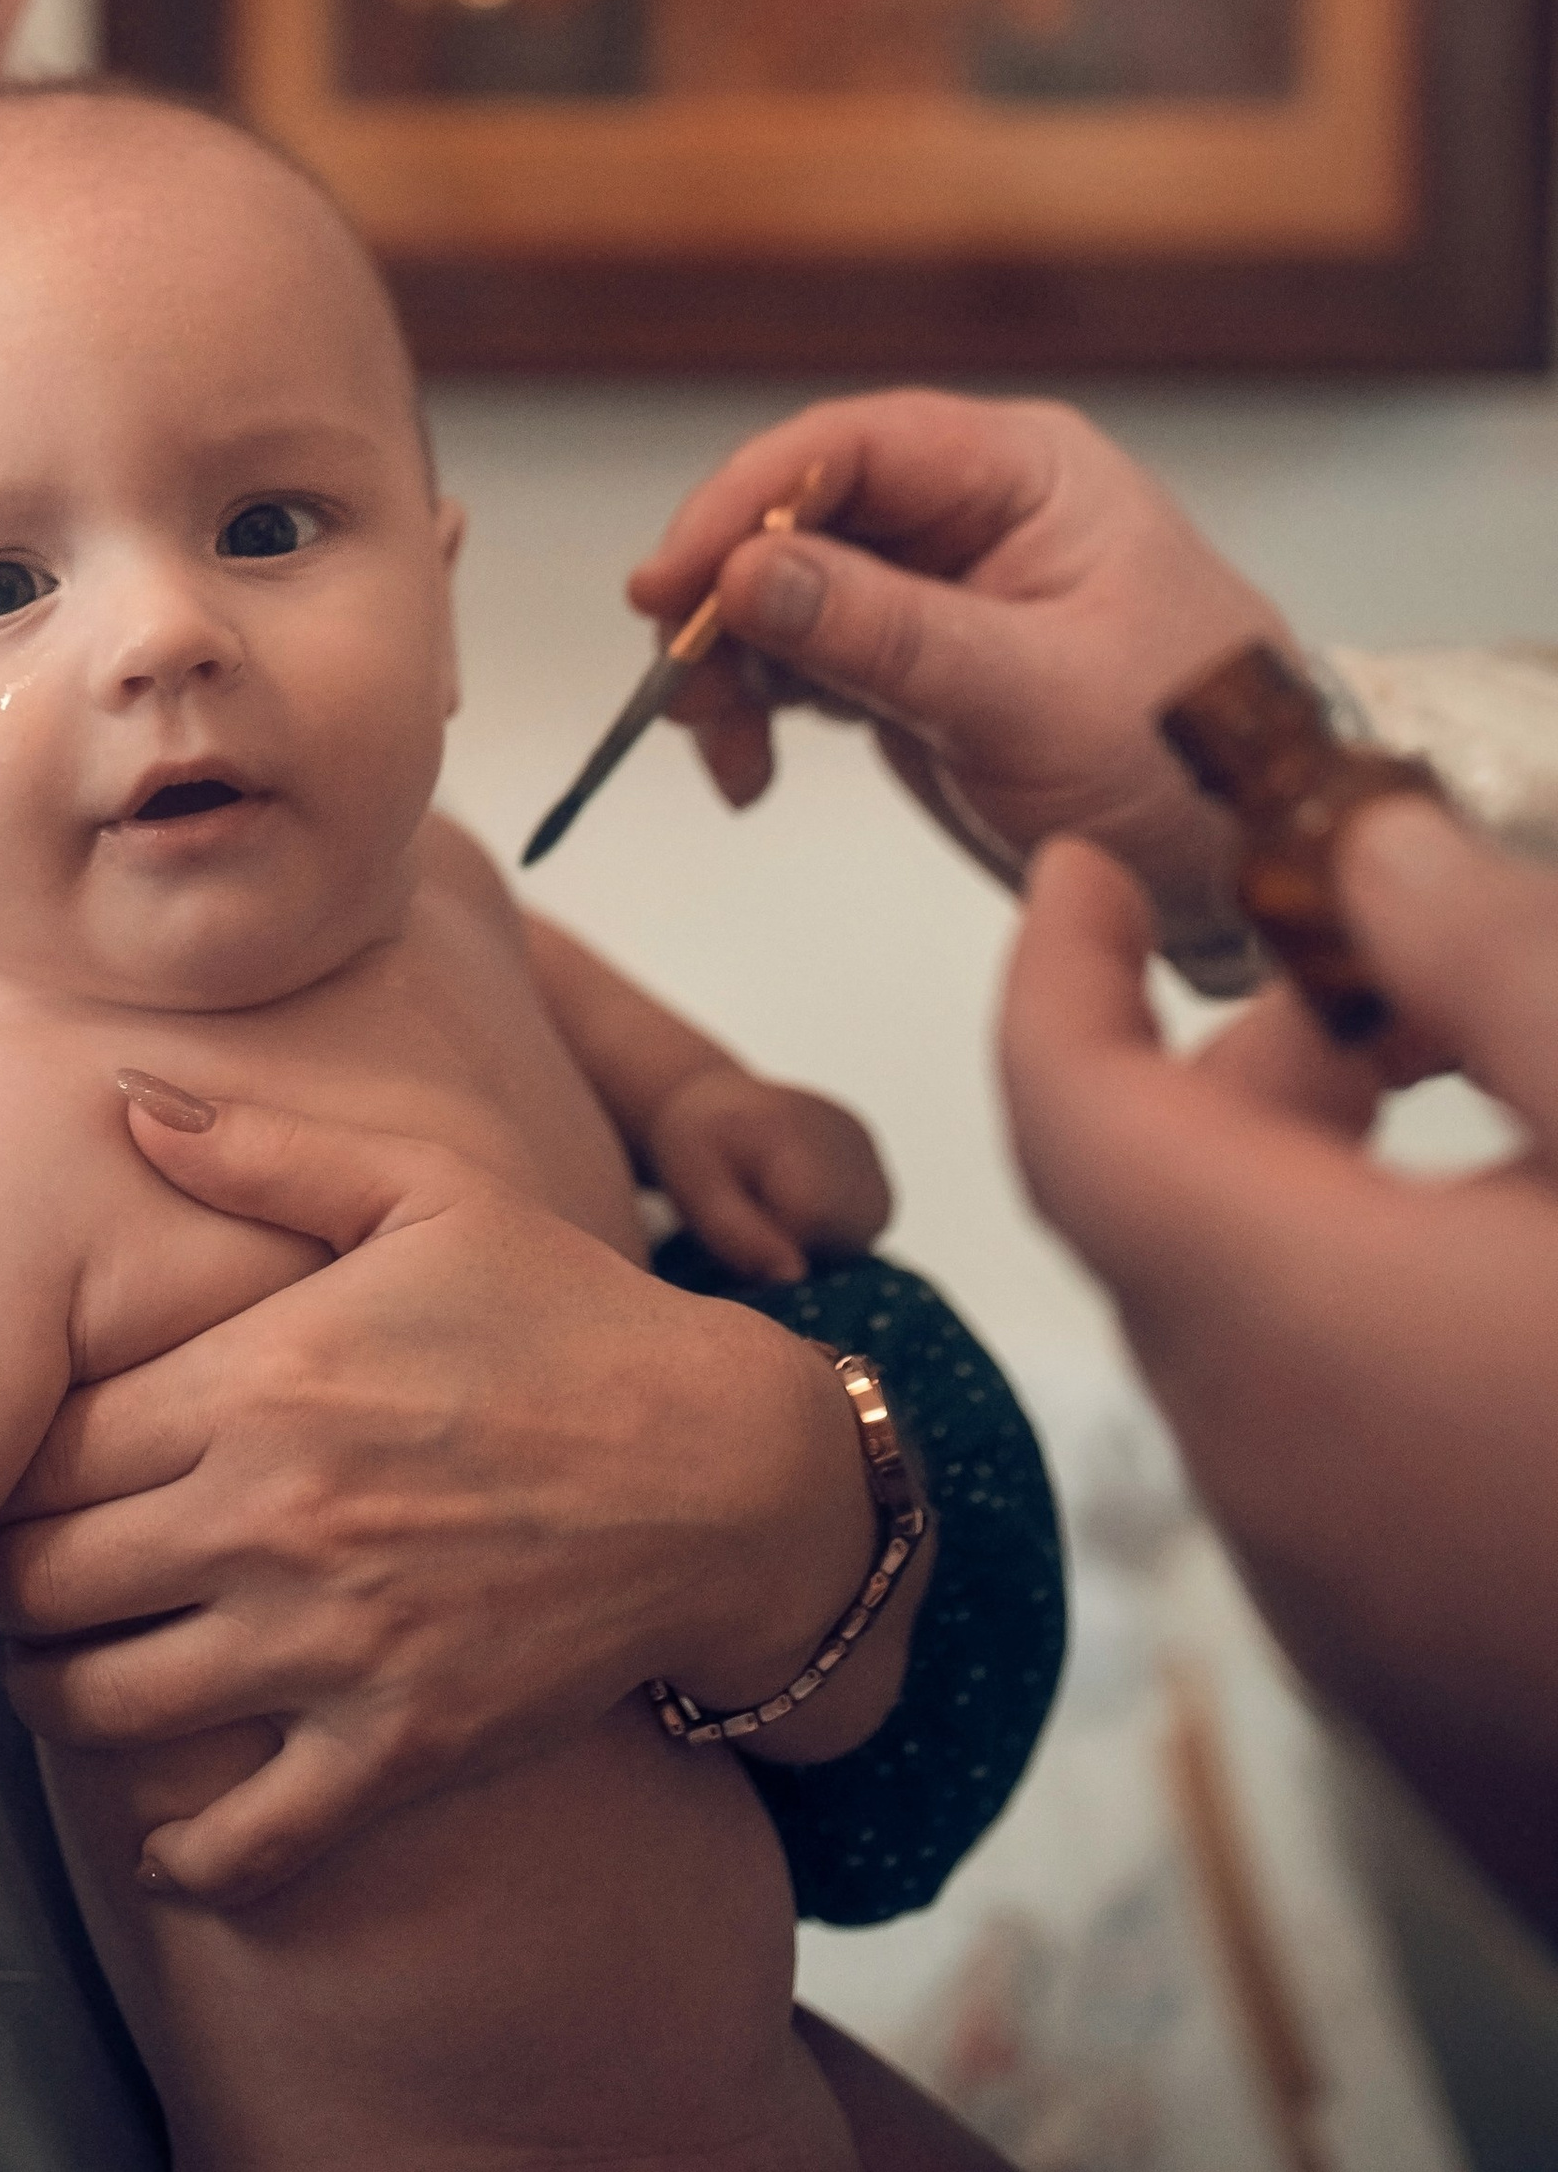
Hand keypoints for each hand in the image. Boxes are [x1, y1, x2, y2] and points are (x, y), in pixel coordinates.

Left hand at [0, 1089, 893, 1902]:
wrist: (723, 1471)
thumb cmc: (568, 1313)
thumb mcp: (426, 1188)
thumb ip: (264, 1147)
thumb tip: (124, 1091)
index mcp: (261, 1376)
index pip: (42, 1447)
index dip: (0, 1464)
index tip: (3, 1467)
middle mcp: (273, 1516)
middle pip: (40, 1582)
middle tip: (5, 1575)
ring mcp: (331, 1645)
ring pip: (100, 1709)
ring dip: (55, 1699)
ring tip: (62, 1671)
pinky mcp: (398, 1750)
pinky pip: (238, 1845)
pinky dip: (180, 1855)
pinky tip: (164, 1830)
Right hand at [633, 392, 1285, 974]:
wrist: (1255, 867)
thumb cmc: (1193, 761)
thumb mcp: (1036, 698)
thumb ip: (886, 633)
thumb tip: (744, 571)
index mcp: (1021, 471)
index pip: (848, 447)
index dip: (743, 502)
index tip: (673, 583)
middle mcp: (970, 510)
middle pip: (795, 515)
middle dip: (725, 599)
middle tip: (681, 686)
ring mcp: (936, 586)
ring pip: (780, 589)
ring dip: (730, 664)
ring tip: (725, 750)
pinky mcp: (911, 659)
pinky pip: (799, 657)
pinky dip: (756, 708)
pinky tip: (748, 770)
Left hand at [999, 806, 1557, 1942]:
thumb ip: (1494, 967)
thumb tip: (1368, 848)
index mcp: (1285, 1318)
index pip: (1066, 1112)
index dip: (1056, 969)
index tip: (1079, 868)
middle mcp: (1271, 1481)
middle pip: (1175, 1223)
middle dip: (1258, 1069)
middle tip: (1394, 977)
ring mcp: (1358, 1628)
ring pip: (1276, 1354)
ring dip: (1345, 1212)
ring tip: (1509, 1124)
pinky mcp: (1447, 1717)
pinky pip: (1364, 1476)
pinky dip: (1402, 1346)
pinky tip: (1544, 1311)